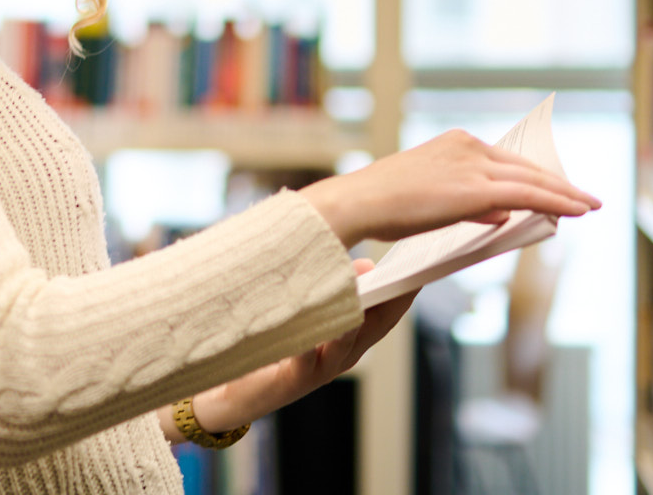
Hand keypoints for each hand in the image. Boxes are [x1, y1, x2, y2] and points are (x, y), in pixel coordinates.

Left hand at [177, 259, 416, 436]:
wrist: (232, 393)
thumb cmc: (268, 348)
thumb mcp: (302, 314)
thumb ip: (329, 289)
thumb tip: (364, 265)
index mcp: (349, 336)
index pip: (387, 309)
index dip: (406, 287)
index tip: (420, 260)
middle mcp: (342, 353)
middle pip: (376, 322)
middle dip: (392, 296)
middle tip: (404, 269)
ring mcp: (321, 367)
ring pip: (346, 336)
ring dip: (354, 311)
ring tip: (361, 284)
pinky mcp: (295, 378)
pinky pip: (305, 355)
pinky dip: (311, 337)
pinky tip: (314, 321)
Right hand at [299, 128, 600, 248]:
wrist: (359, 201)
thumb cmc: (381, 204)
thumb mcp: (428, 198)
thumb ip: (466, 203)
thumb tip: (501, 213)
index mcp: (454, 143)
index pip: (504, 160)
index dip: (534, 176)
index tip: (554, 186)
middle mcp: (468, 146)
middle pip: (525, 167)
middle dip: (558, 183)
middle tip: (583, 196)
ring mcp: (474, 165)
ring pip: (533, 180)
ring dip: (565, 193)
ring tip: (589, 204)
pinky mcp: (478, 189)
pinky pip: (529, 195)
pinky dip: (558, 202)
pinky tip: (578, 210)